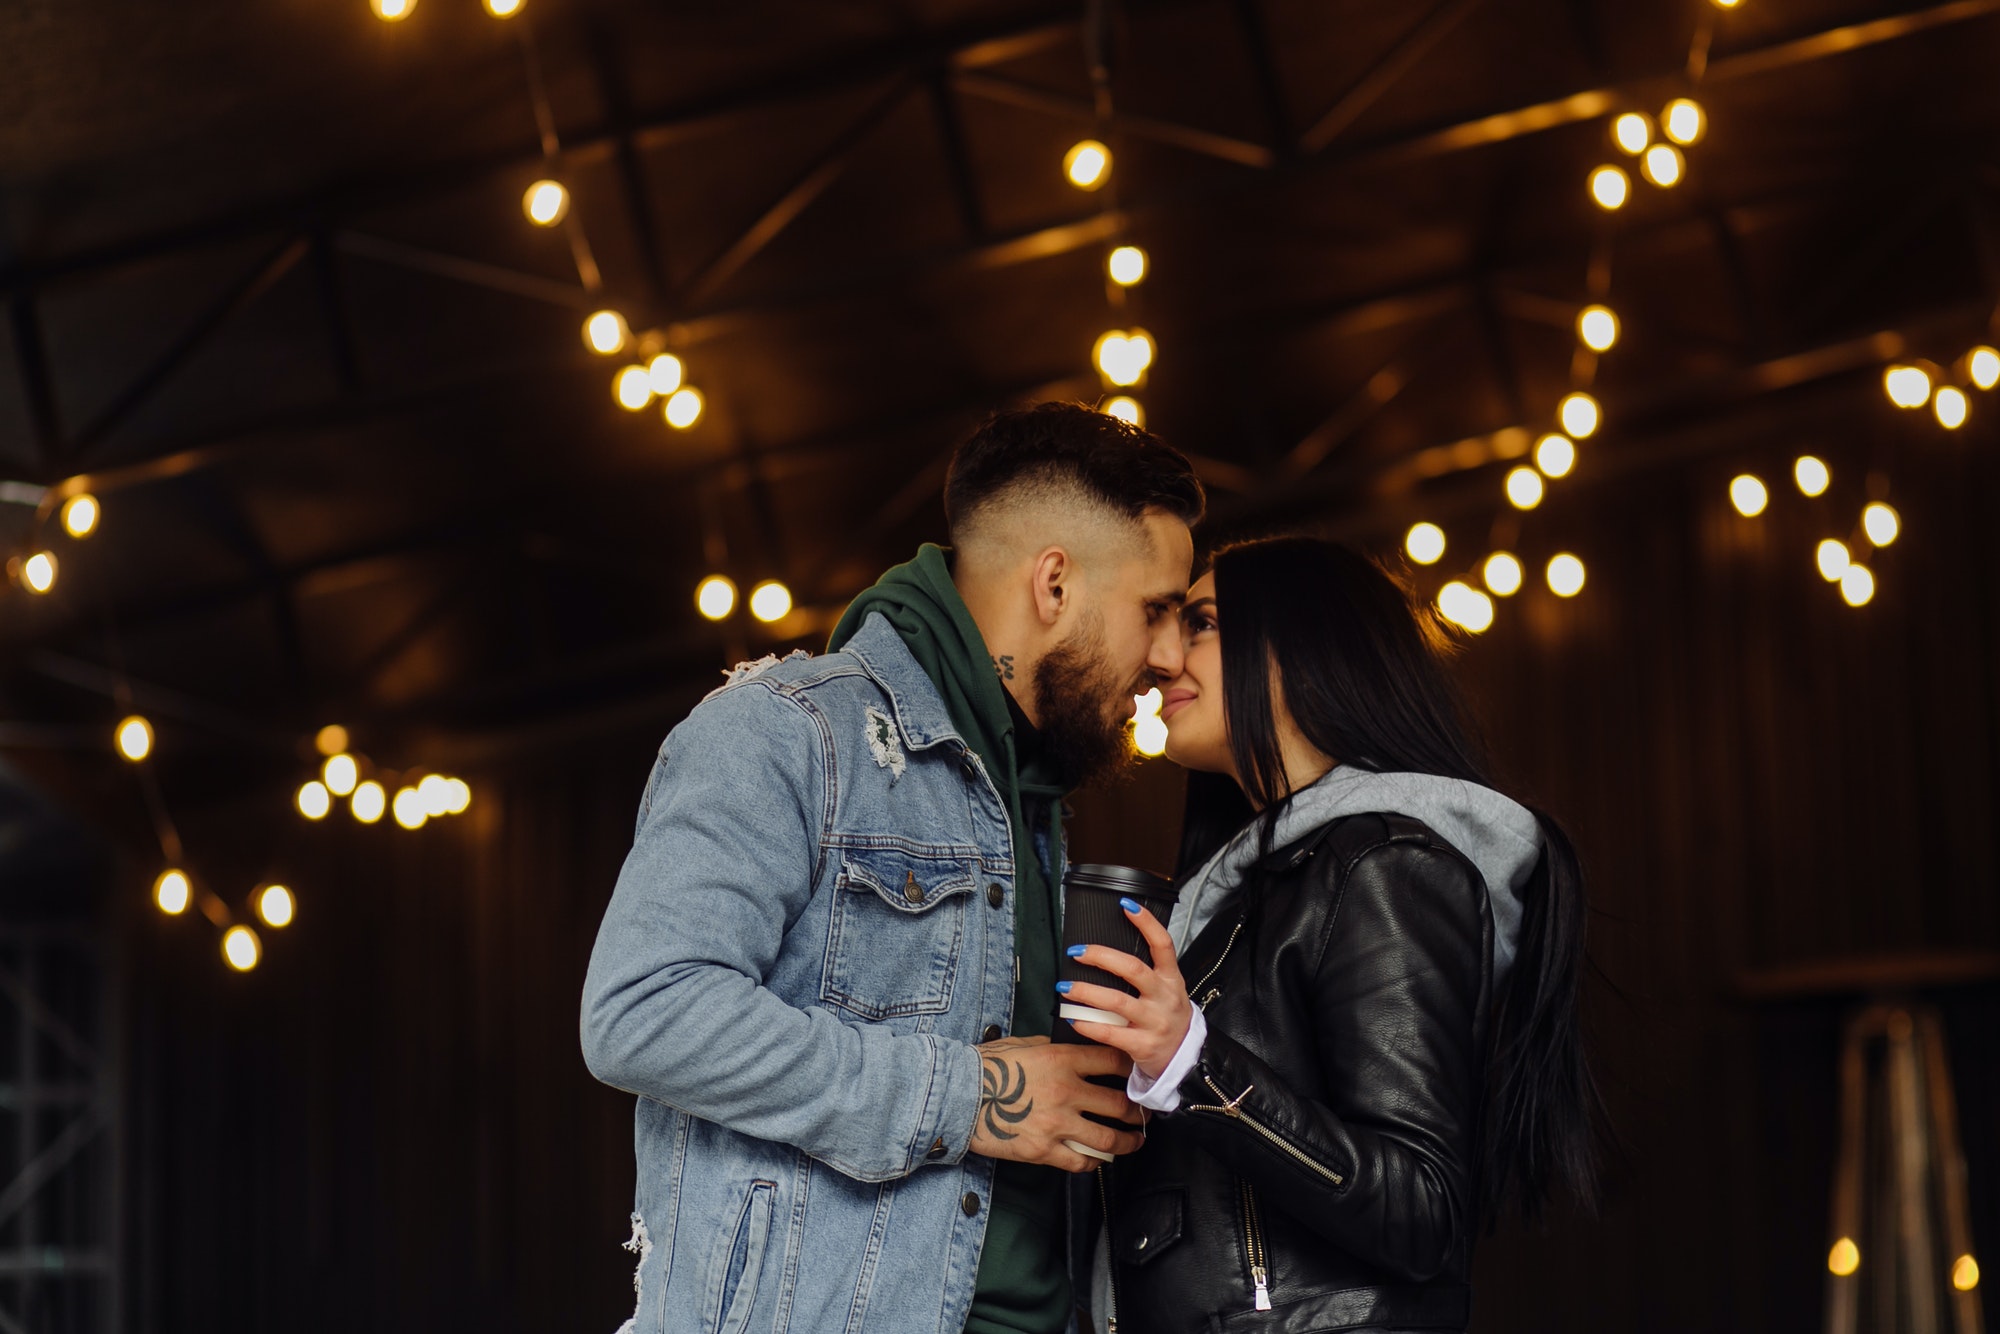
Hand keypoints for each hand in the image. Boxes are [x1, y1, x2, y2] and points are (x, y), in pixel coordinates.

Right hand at [968, 1036, 1143, 1171]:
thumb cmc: (986, 1067)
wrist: (957, 1096)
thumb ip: (1055, 1048)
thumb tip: (1074, 1049)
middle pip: (1119, 1103)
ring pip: (1109, 1137)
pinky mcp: (1044, 1150)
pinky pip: (1082, 1161)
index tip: (1139, 1073)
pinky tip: (1101, 1159)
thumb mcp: (1024, 1044)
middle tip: (1144, 1113)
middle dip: (1138, 1110)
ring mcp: (1057, 1123)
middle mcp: (1066, 1091)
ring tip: (1135, 1140)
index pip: (1112, 1061)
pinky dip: (1096, 1162)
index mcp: (1062, 1059)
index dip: (1131, 1067)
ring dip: (1129, 1141)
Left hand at [1057, 898, 1191, 1082]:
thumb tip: (1107, 952)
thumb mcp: (1166, 991)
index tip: (1125, 905)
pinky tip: (1073, 1018)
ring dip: (1086, 991)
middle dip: (1101, 956)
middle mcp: (1165, 997)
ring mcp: (1155, 1022)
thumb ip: (1145, 973)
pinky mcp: (1143, 1045)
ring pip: (1117, 1001)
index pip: (1163, 944)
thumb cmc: (1167, 1018)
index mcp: (1171, 979)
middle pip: (1133, 969)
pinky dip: (1089, 1024)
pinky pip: (1111, 1032)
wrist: (1185, 1059)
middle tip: (1076, 951)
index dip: (1146, 923)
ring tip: (1065, 987)